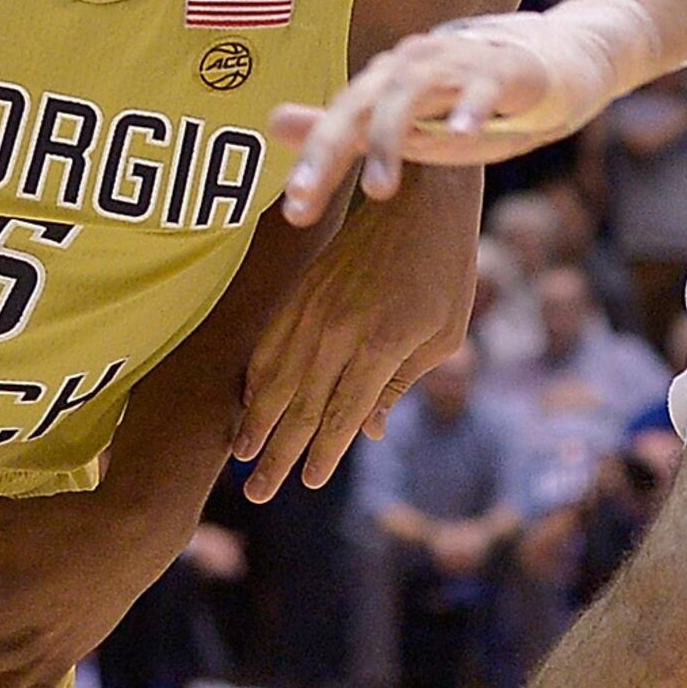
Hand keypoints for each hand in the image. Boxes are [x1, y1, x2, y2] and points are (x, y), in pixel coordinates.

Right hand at [234, 166, 479, 498]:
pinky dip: (255, 376)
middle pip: (300, 405)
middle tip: (258, 492)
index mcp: (382, 346)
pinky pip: (270, 341)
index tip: (308, 482)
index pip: (342, 413)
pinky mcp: (302, 289)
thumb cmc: (445, 268)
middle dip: (278, 454)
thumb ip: (401, 384)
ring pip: (275, 376)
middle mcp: (340, 330)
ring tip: (242, 456)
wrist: (418, 194)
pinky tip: (247, 400)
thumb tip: (370, 431)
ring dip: (257, 420)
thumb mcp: (442, 334)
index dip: (323, 453)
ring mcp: (314, 308)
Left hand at [276, 0, 667, 223]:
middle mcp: (412, 65)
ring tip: (377, 190)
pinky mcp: (505, 68)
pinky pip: (483, 86)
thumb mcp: (408, 121)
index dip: (313, 164)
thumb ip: (347, 125)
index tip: (294, 213)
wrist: (555, 59)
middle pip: (360, 105)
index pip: (339, 123)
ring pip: (411, 93)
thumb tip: (274, 122)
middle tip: (305, 201)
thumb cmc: (470, 99)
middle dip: (329, 151)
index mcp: (385, 82)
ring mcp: (458, 62)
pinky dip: (470, 107)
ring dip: (390, 139)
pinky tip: (462, 134)